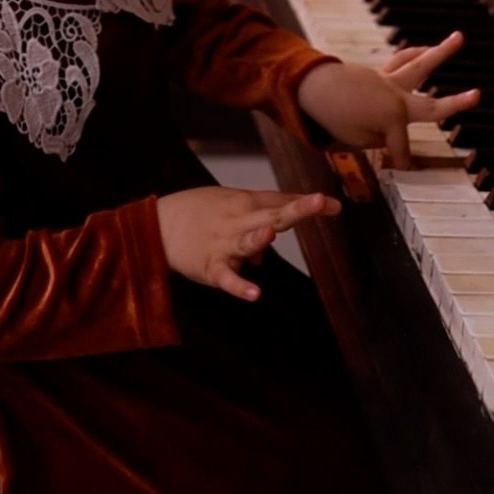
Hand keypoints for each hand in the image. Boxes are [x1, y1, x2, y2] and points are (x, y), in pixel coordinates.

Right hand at [156, 185, 338, 301]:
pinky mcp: (209, 266)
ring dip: (260, 238)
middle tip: (321, 201)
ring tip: (274, 233)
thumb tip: (272, 244)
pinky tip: (255, 293)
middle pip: (271, 213)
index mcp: (244, 202)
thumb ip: (256, 222)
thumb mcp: (229, 209)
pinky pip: (227, 278)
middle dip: (296, 208)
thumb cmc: (198, 214)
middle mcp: (237, 219)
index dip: (307, 203)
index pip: (280, 200)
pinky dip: (240, 286)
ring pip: (247, 241)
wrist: (157, 225)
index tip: (336, 205)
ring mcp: (223, 243)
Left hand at [297, 32, 478, 169]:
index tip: (396, 170)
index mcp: (393, 116)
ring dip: (440, 52)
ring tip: (458, 37)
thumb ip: (379, 138)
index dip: (398, 161)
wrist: (310, 87)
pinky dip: (412, 56)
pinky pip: (400, 63)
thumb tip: (389, 134)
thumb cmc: (333, 117)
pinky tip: (423, 50)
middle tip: (478, 94)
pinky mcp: (378, 73)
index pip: (402, 148)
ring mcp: (388, 81)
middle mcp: (397, 96)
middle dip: (456, 104)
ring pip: (419, 64)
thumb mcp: (357, 139)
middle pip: (430, 105)